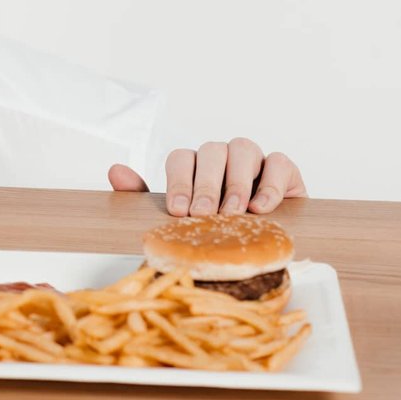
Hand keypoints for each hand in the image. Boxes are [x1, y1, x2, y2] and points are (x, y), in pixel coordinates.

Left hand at [107, 137, 305, 214]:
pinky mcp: (284, 171)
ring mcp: (254, 161)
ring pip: (243, 149)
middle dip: (205, 184)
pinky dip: (270, 183)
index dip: (178, 182)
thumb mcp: (179, 220)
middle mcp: (222, 157)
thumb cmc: (217, 231)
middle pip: (210, 152)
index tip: (178, 211)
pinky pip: (279, 162)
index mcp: (194, 166)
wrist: (260, 250)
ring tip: (233, 212)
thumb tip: (115, 170)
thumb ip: (145, 197)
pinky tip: (261, 207)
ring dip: (236, 181)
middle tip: (204, 214)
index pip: (180, 158)